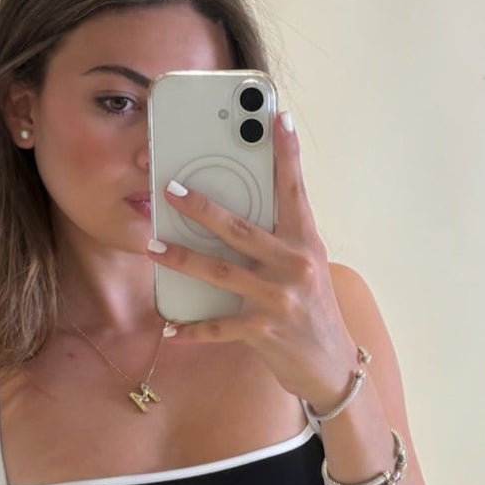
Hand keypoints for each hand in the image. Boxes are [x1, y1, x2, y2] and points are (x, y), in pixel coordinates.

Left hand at [149, 110, 360, 414]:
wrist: (332, 366)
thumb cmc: (311, 309)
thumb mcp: (305, 267)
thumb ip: (279, 239)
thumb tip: (233, 212)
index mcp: (306, 242)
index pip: (294, 190)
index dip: (287, 153)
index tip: (278, 118)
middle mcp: (296, 265)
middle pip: (241, 228)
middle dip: (201, 207)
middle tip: (169, 189)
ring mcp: (280, 298)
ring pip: (221, 272)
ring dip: (182, 259)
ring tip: (153, 247)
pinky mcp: (265, 330)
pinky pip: (219, 326)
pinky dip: (191, 328)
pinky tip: (169, 326)